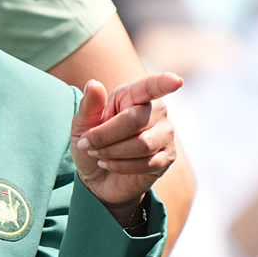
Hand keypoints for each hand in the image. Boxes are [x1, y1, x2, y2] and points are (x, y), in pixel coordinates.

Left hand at [71, 71, 184, 226]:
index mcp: (135, 95)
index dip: (163, 83)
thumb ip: (89, 105)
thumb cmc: (92, 143)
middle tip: (87, 144)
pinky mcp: (167, 157)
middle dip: (105, 136)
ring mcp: (165, 134)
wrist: (97, 175)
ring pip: (142, 144)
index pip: (151, 86)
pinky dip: (121, 166)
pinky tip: (110, 164)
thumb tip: (93, 84)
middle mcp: (156, 110)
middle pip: (135, 120)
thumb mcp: (82, 124)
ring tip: (98, 154)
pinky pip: (147, 163)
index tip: (176, 81)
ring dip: (112, 152)